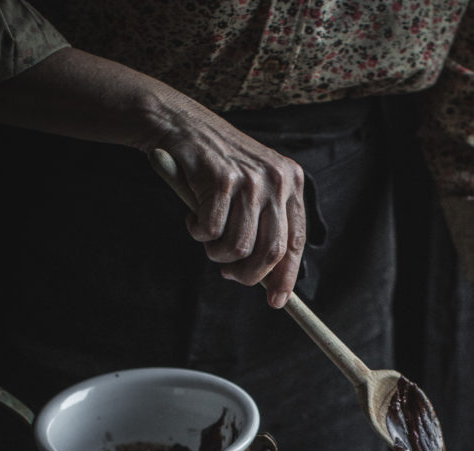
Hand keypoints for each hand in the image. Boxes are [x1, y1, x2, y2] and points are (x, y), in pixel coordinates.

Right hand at [149, 106, 305, 307]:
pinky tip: (193, 218)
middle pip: (270, 252)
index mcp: (291, 182)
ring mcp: (250, 178)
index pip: (295, 242)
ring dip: (217, 253)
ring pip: (239, 246)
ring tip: (207, 238)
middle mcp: (277, 179)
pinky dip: (198, 233)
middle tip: (228, 273)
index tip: (276, 302)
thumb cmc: (214, 166)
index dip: (285, 276)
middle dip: (248, 275)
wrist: (178, 125)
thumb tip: (271, 282)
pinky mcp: (222, 179)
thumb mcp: (250, 189)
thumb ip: (264, 225)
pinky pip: (211, 231)